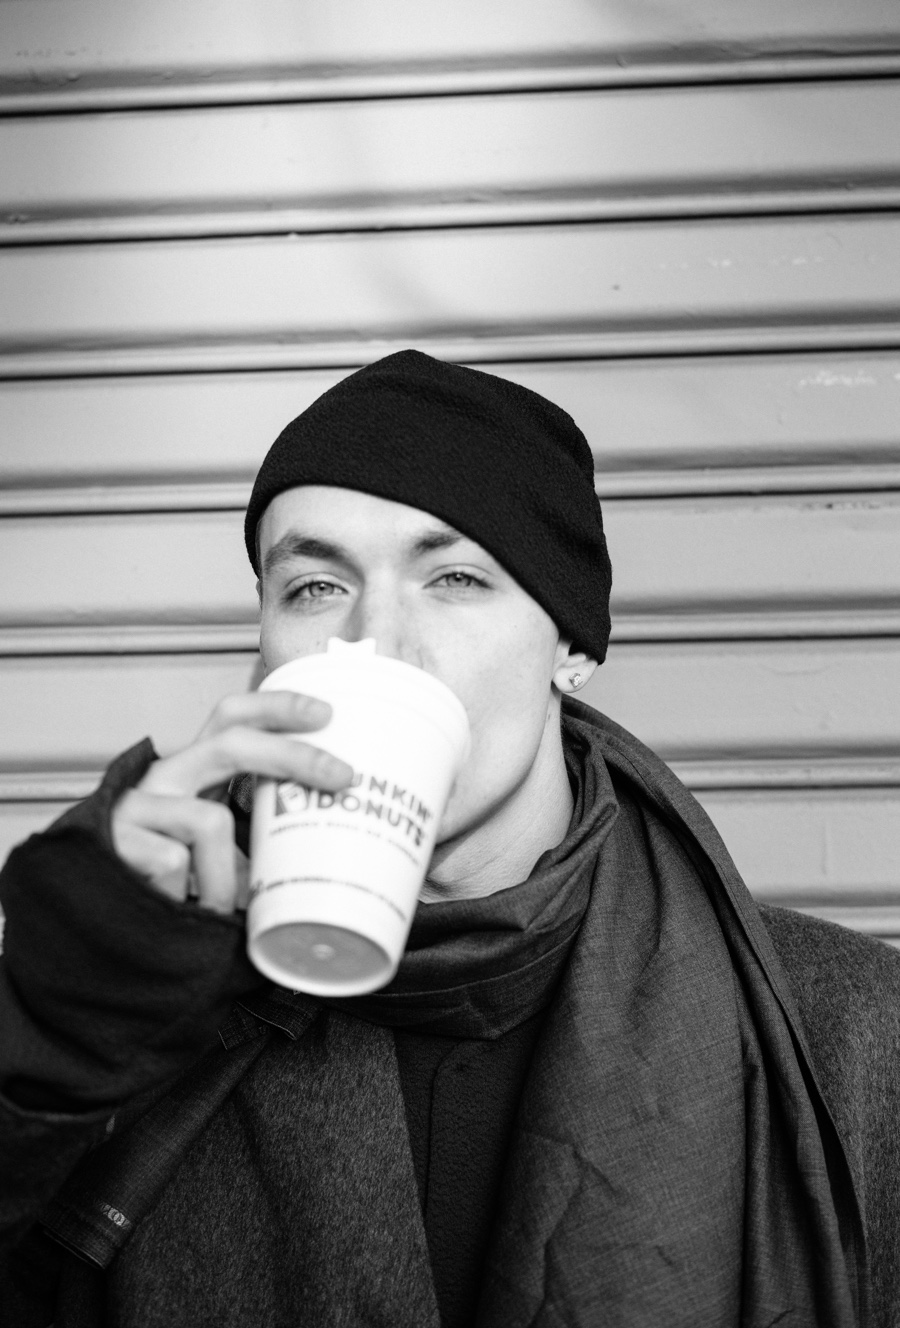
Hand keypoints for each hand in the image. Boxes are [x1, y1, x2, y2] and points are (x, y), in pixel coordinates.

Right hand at [111, 691, 351, 914]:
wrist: (89, 914)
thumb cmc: (160, 878)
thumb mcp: (213, 850)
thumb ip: (251, 839)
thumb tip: (321, 853)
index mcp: (192, 771)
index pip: (232, 716)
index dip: (278, 706)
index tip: (328, 712)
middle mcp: (164, 775)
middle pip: (232, 742)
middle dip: (294, 754)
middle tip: (343, 776)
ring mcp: (137, 805)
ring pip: (210, 822)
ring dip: (229, 877)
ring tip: (225, 910)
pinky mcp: (115, 838)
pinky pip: (176, 866)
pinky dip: (190, 898)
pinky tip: (177, 911)